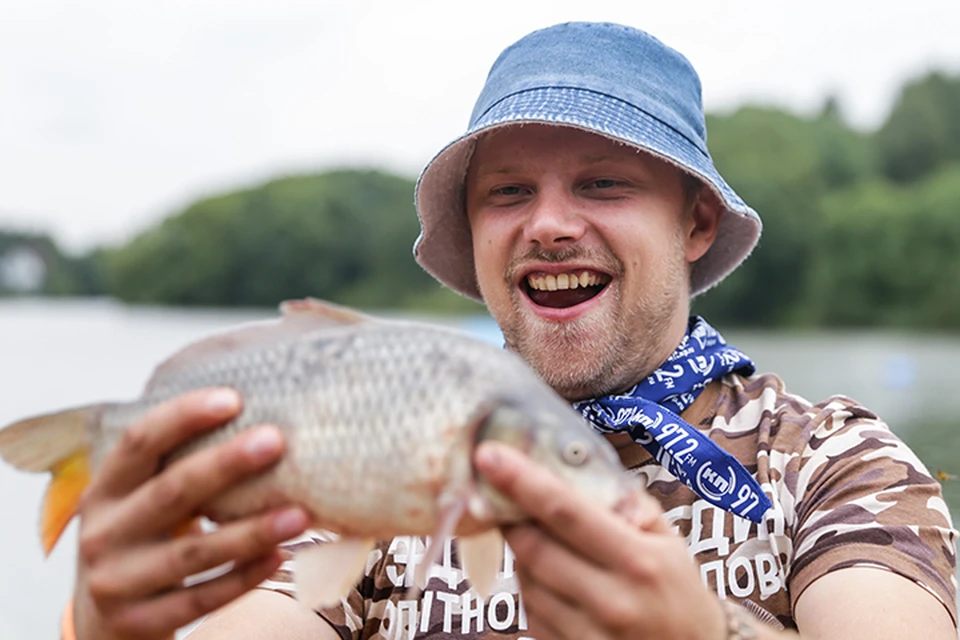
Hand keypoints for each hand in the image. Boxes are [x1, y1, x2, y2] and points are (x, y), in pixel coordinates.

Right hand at [72, 388, 309, 639]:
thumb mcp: (138, 499)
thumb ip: (176, 464)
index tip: (233, 398)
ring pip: (194, 553)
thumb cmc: (141, 538)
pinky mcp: (140, 622)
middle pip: (171, 493)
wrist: (101, 620)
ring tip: (300, 513)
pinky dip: (244, 577)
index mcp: (105, 490)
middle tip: (276, 440)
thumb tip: (258, 415)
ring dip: (251, 531)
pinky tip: (280, 556)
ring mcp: (119, 582)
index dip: (182, 417)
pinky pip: (202, 599)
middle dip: (225, 465)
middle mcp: (104, 534)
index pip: (138, 443)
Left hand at [475, 442, 726, 639]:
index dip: (521, 481)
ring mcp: (588, 635)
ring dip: (524, 555)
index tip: (489, 456)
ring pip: (526, 581)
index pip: (566, 511)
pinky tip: (557, 583)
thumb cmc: (679, 594)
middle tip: (504, 496)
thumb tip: (580, 467)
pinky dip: (533, 589)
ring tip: (549, 545)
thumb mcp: (669, 542)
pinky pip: (531, 613)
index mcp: (637, 560)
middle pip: (532, 547)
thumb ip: (627, 502)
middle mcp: (611, 600)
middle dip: (511, 517)